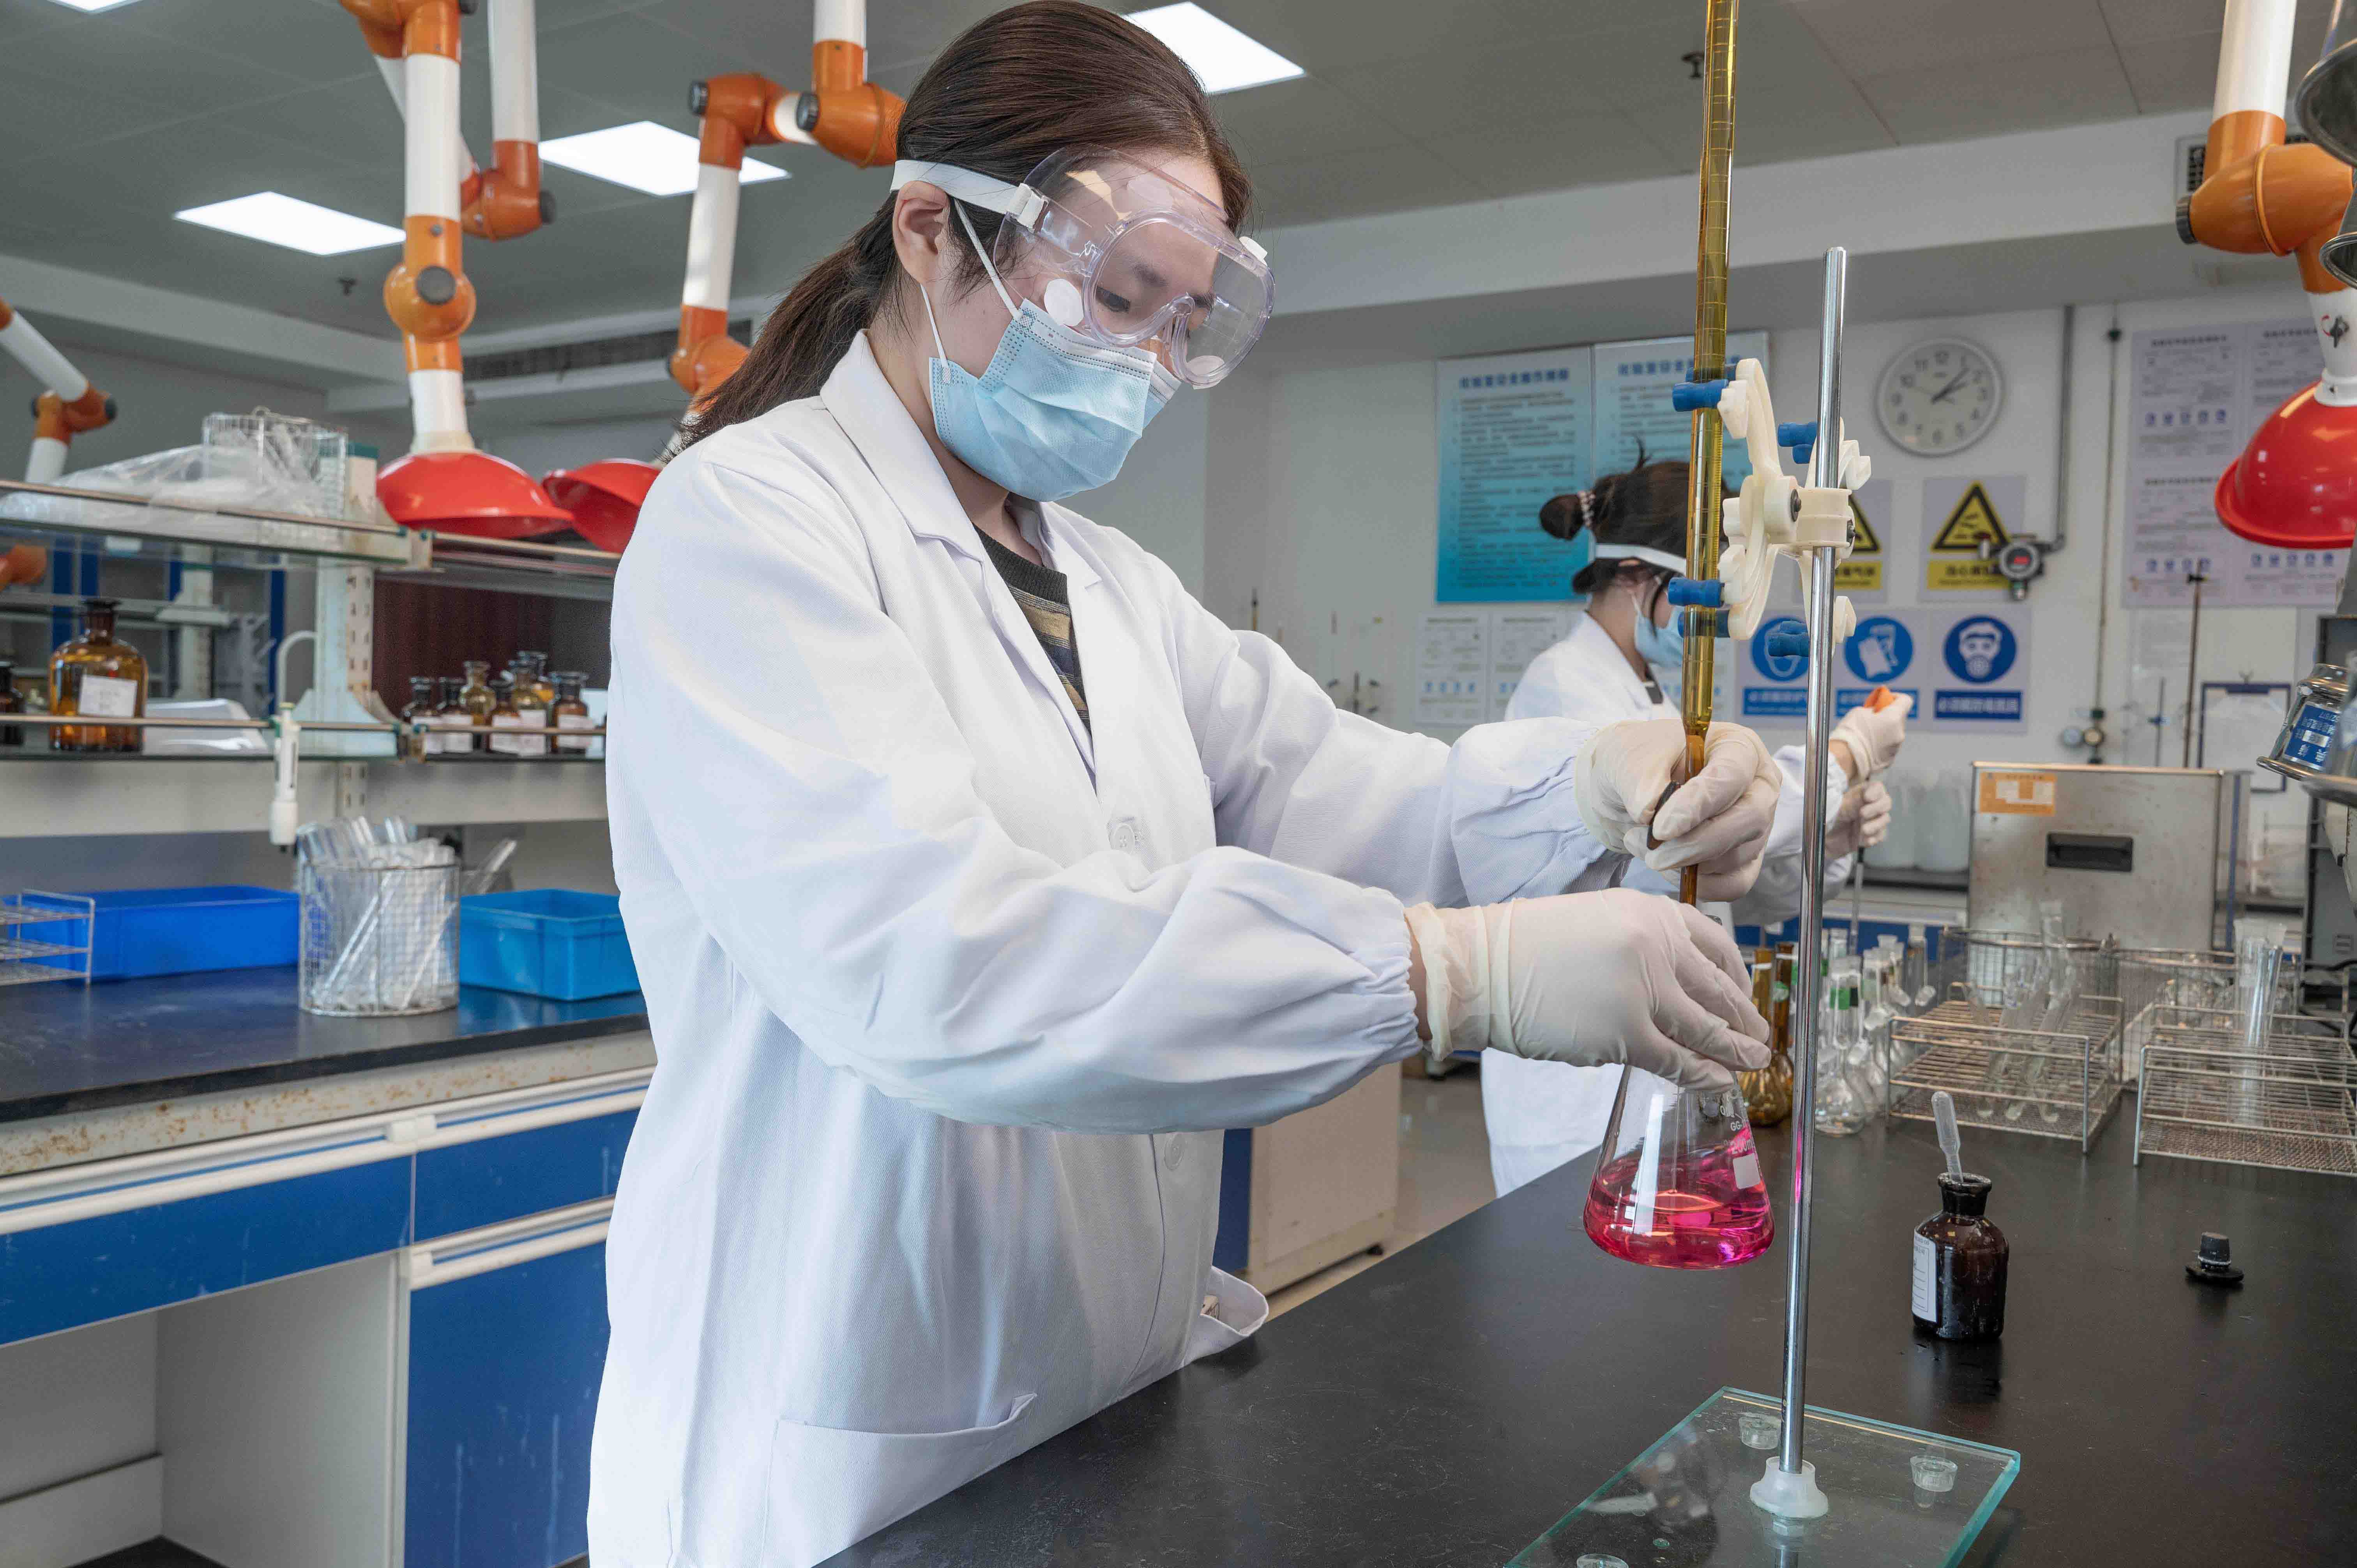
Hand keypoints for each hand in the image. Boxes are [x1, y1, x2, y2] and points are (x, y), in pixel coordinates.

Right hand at [1403, 891, 1769, 1088]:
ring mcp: (1645, 990)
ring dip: (1735, 1049)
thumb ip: (1641, 944)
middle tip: (1760, 1036)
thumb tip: (1676, 984)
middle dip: (1744, 1017)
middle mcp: (1657, 944)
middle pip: (1717, 988)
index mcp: (1650, 912)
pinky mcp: (1627, 1033)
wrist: (1480, 968)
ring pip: (1706, 1027)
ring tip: (1752, 1062)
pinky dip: (1703, 1074)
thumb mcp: (1597, 922)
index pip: (1715, 943)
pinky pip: (1678, 1059)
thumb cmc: (1527, 948)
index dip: (1737, 974)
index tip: (1745, 991)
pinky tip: (1718, 1081)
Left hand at [1575, 718, 1781, 899]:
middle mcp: (1756, 786)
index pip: (1732, 776)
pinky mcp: (1742, 859)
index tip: (1661, 827)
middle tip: (1654, 852)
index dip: (1699, 804)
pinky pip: (1733, 883)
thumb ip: (1640, 778)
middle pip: (1749, 819)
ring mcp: (1753, 826)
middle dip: (1698, 842)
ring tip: (1641, 844)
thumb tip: (1649, 810)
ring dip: (1686, 862)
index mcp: (1737, 748)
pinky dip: (1698, 883)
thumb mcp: (1628, 756)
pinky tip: (1666, 867)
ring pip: (1737, 855)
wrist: (1623, 789)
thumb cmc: (1635, 762)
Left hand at [1826, 778, 1890, 858]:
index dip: (1876, 792)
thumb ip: (1851, 802)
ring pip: (1885, 819)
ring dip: (1875, 825)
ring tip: (1863, 830)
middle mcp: (1870, 805)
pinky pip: (1880, 836)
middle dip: (1877, 808)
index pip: (1878, 788)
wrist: (1822, 838)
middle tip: (1862, 814)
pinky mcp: (1871, 835)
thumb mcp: (1837, 806)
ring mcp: (1872, 820)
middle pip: (1886, 802)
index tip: (1867, 798)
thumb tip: (1865, 796)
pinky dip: (1873, 838)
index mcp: (1861, 793)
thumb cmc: (1828, 817)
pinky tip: (1863, 840)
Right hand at [1830, 691, 1909, 780]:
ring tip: (1868, 735)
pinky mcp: (1890, 760)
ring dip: (1885, 731)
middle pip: (1899, 718)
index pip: (1905, 700)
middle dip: (1888, 716)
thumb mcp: (1860, 712)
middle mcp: (1899, 733)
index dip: (1896, 697)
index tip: (1885, 700)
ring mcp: (1896, 748)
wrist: (1846, 758)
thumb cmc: (1851, 732)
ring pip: (1894, 734)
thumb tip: (1876, 712)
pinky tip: (1868, 746)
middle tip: (1873, 718)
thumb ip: (1874, 709)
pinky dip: (1881, 745)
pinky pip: (1889, 748)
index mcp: (1894, 718)